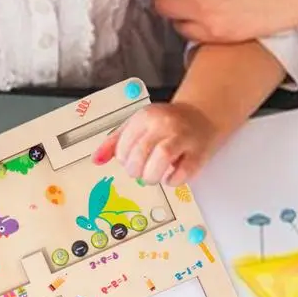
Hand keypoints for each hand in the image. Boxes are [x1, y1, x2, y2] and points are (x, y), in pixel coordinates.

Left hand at [93, 102, 218, 185]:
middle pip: (140, 153)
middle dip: (136, 171)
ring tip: (153, 177)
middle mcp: (164, 124)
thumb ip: (115, 142)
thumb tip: (96, 160)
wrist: (201, 116)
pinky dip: (173, 181)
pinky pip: (182, 172)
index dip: (124, 161)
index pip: (124, 146)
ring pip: (161, 158)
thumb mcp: (138, 125)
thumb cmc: (166, 124)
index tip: (130, 162)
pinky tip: (170, 177)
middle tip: (141, 173)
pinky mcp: (199, 153)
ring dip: (152, 176)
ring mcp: (183, 137)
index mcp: (145, 117)